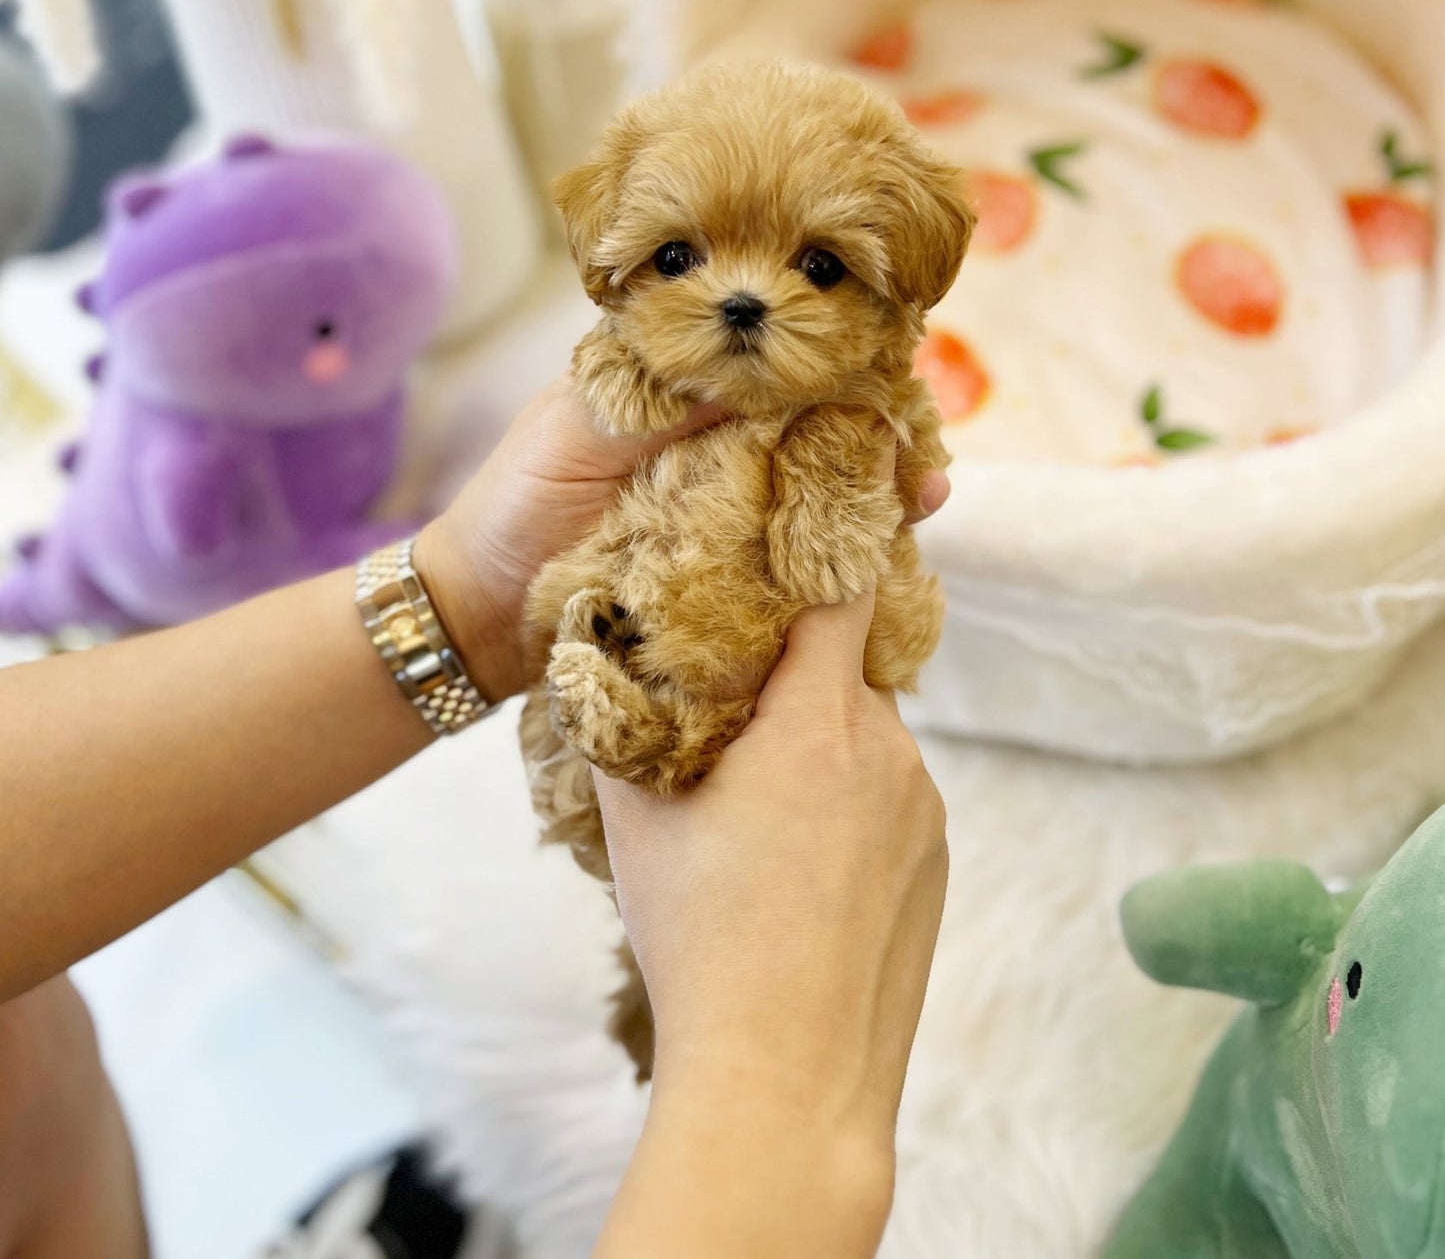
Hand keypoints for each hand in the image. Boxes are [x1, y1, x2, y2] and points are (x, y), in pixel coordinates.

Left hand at [415, 379, 949, 706]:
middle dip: (874, 435)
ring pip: (813, 492)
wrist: (476, 613)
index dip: (831, 366)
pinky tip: (883, 558)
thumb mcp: (577, 426)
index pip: (770, 365)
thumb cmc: (515, 505)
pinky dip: (840, 558)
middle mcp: (711, 445)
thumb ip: (659, 392)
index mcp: (678, 391)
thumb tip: (748, 345)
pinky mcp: (723, 576)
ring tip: (923, 498)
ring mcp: (722, 513)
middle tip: (924, 457)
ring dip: (870, 495)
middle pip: (811, 429)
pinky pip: (791, 560)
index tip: (887, 375)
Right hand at [593, 592, 948, 1255]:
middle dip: (793, 672)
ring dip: (819, 744)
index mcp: (818, 721)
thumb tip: (602, 662)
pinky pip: (889, 796)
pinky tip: (799, 865)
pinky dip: (848, 801)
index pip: (843, 590)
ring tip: (757, 811)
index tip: (805, 525)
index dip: (824, 549)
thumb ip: (623, 719)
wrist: (786, 1083)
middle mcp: (887, 751)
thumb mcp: (635, 819)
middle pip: (844, 668)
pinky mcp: (936, 862)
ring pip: (864, 737)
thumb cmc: (700, 941)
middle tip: (732, 706)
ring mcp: (922, 809)